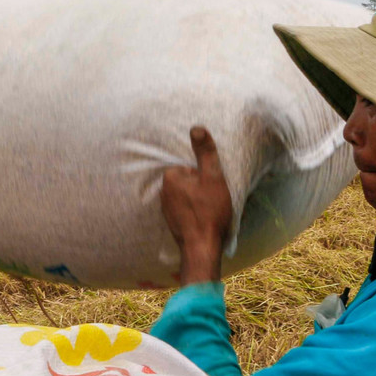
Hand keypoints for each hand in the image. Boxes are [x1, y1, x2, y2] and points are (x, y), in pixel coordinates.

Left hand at [160, 126, 233, 284]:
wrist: (202, 248)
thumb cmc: (209, 211)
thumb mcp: (212, 178)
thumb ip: (205, 153)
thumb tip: (196, 128)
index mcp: (170, 177)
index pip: (189, 167)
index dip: (204, 176)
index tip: (212, 187)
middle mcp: (163, 192)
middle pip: (187, 181)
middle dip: (199, 187)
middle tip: (213, 199)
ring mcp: (166, 208)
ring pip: (186, 196)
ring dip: (197, 200)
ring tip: (209, 209)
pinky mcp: (171, 222)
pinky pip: (184, 209)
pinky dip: (193, 212)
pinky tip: (203, 219)